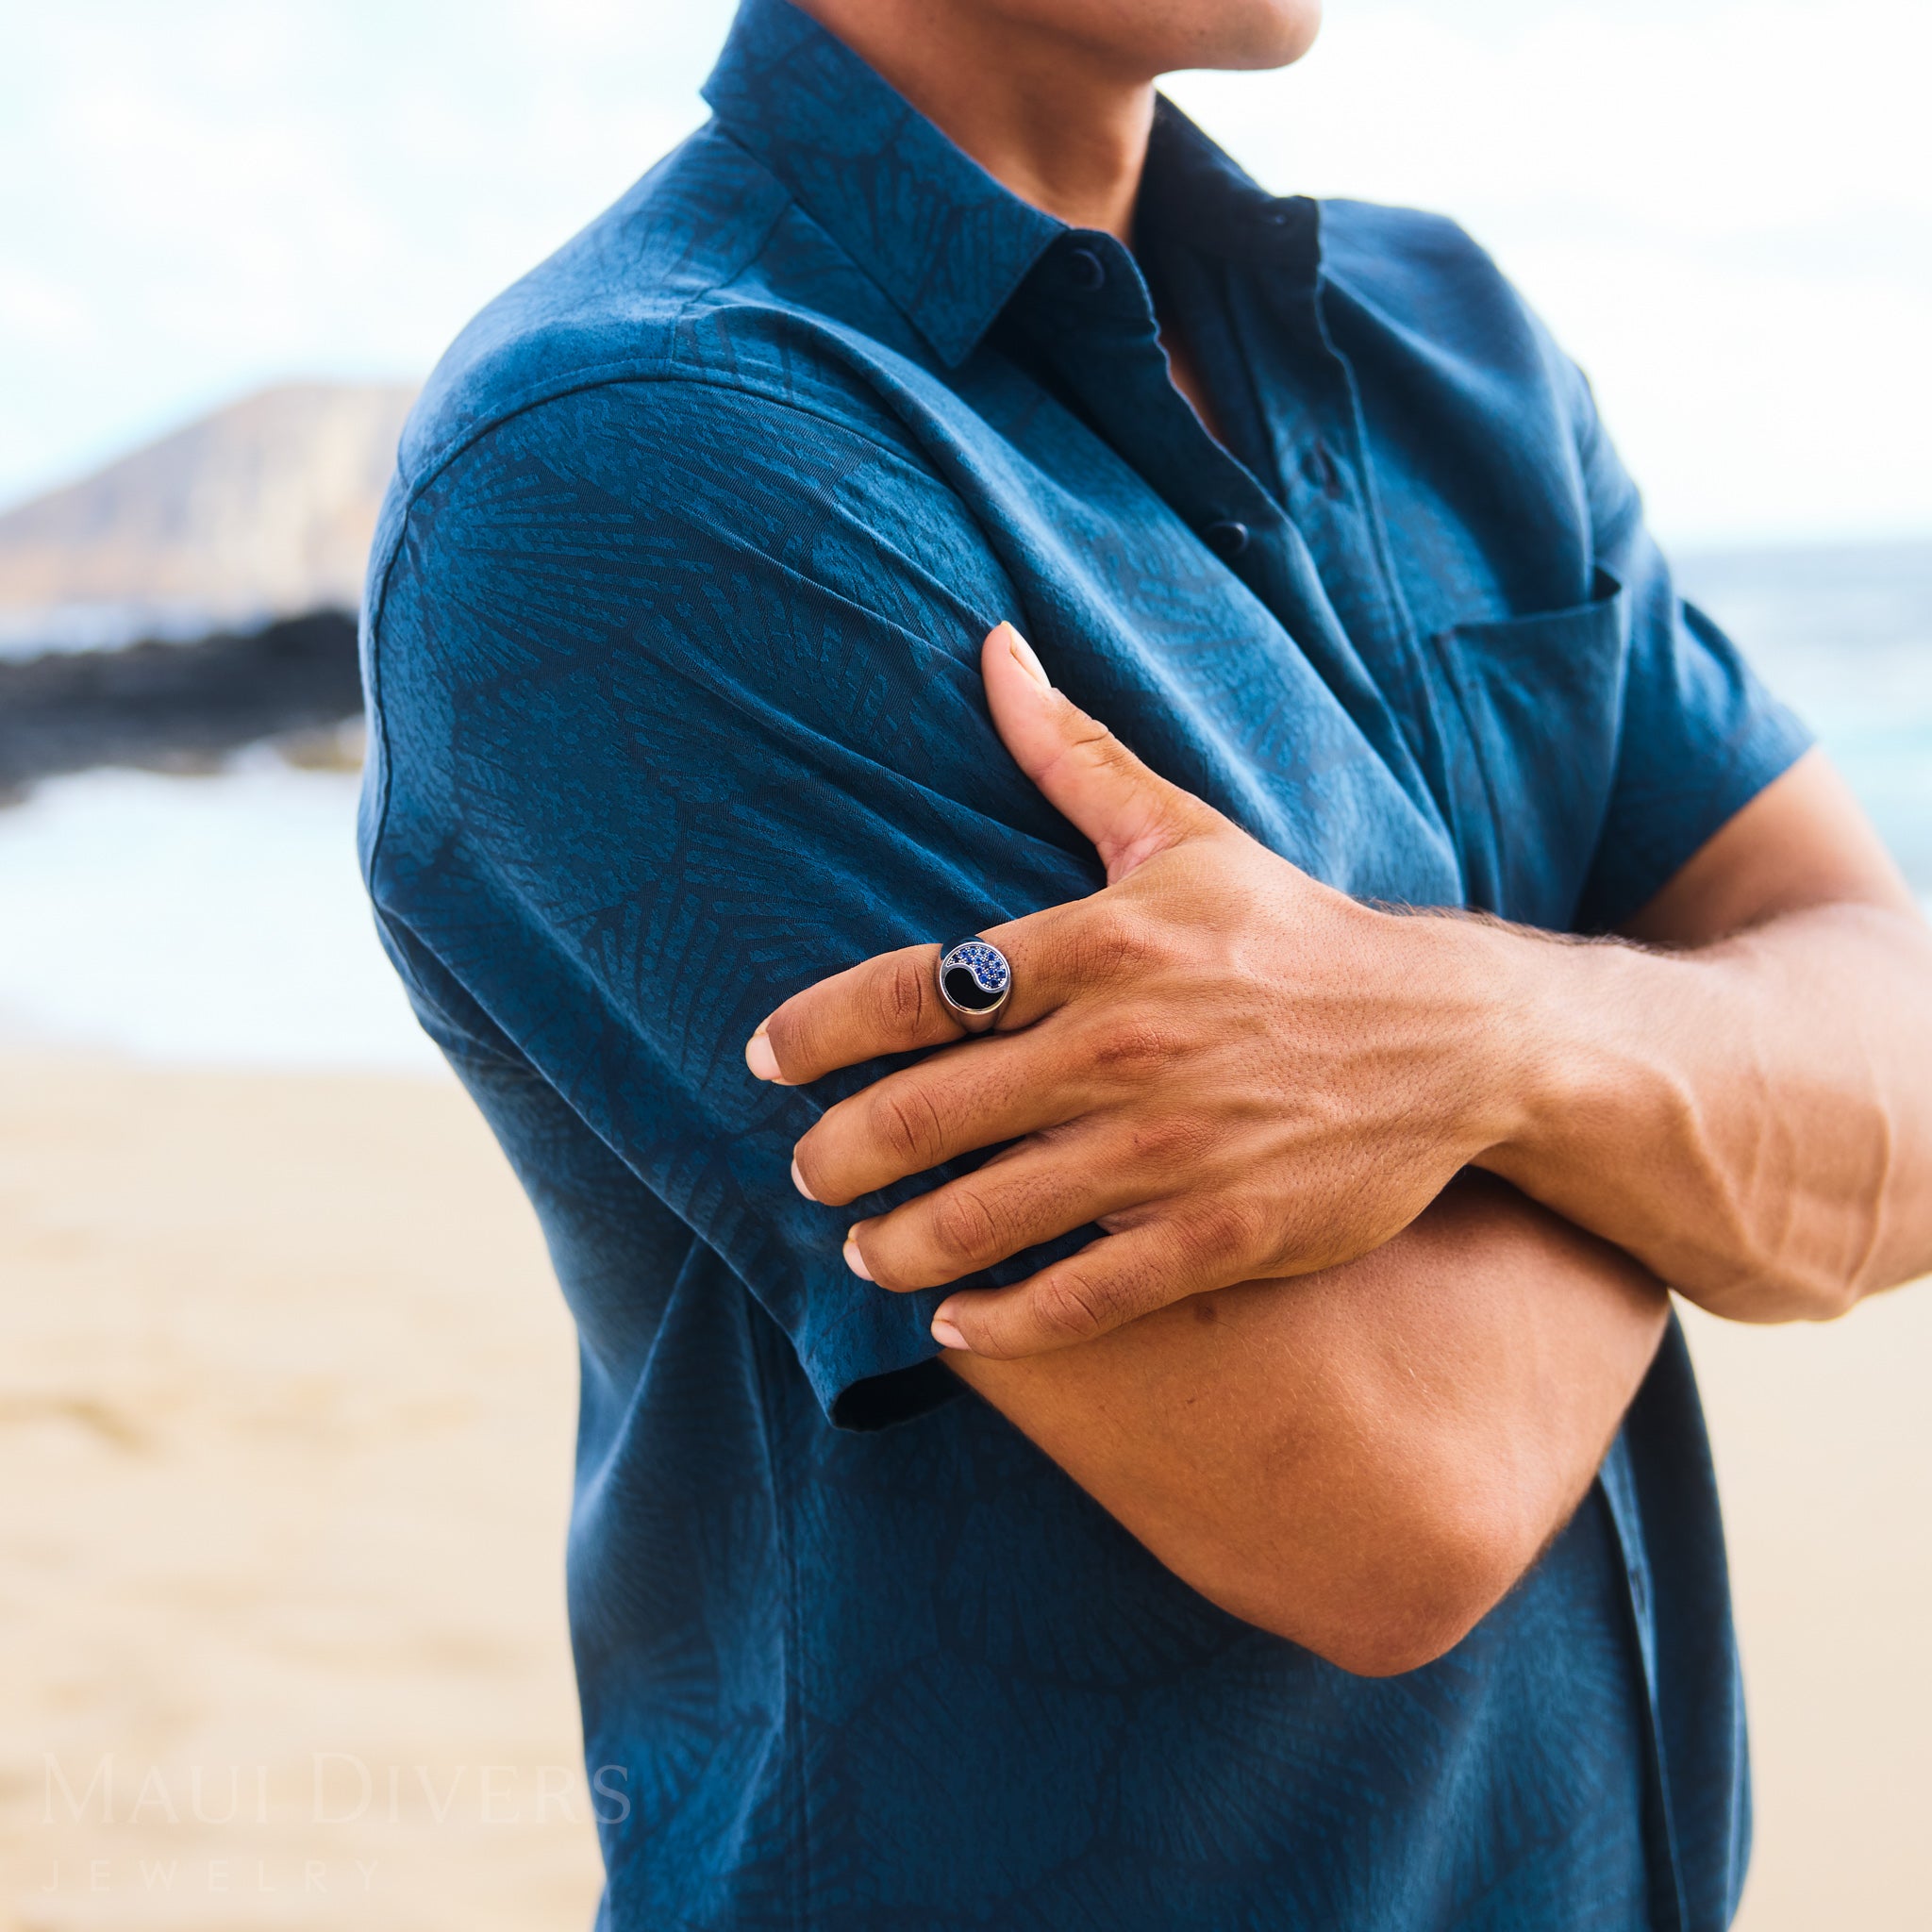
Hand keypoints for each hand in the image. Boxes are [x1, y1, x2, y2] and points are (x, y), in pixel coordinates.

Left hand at [748, 623, 1528, 1355]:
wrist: (1451, 1037)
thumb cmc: (1293, 932)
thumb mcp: (1184, 833)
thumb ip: (1073, 753)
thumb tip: (993, 649)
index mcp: (1099, 941)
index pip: (912, 989)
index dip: (815, 1031)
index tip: (765, 1060)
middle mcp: (1119, 1045)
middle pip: (924, 1115)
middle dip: (839, 1155)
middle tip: (810, 1171)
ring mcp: (1167, 1148)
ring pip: (986, 1216)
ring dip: (901, 1246)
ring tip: (868, 1252)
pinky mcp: (1218, 1231)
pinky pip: (1081, 1295)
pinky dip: (1005, 1320)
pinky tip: (960, 1325)